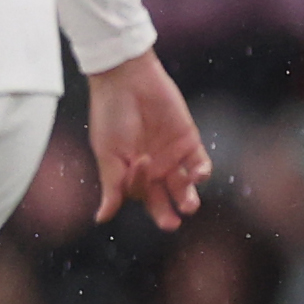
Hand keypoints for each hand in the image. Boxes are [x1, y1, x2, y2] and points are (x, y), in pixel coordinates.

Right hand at [83, 50, 210, 225]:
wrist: (128, 81)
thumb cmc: (111, 115)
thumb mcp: (108, 153)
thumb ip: (112, 186)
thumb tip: (101, 218)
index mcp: (129, 172)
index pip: (139, 195)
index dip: (141, 189)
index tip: (140, 168)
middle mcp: (152, 168)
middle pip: (163, 199)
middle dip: (167, 213)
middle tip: (171, 223)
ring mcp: (172, 157)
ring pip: (184, 187)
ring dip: (187, 198)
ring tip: (188, 204)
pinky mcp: (190, 143)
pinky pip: (201, 165)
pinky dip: (201, 173)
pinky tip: (197, 174)